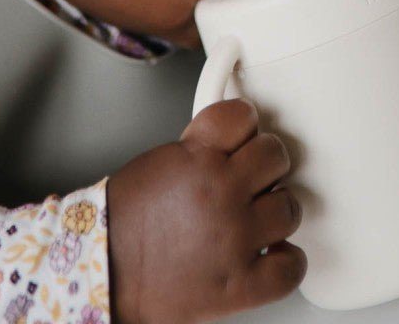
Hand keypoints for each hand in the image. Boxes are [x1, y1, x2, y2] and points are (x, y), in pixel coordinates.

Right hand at [106, 98, 306, 323]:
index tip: (248, 135)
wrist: (107, 270)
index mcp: (198, 156)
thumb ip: (202, 149)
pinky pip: (292, 266)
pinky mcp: (241, 283)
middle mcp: (222, 191)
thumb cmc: (126, 220)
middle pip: (275, 155)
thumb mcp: (163, 161)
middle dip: (266, 164)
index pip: (244, 115)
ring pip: (290, 207)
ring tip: (260, 217)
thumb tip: (236, 146)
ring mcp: (236, 236)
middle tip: (256, 177)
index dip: (247, 124)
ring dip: (277, 211)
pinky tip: (271, 254)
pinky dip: (287, 261)